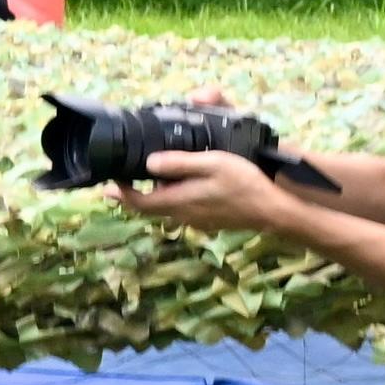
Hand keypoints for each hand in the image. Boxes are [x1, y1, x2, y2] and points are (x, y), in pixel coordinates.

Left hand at [115, 148, 307, 236]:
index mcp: (177, 202)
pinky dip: (174, 197)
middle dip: (132, 194)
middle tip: (120, 180)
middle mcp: (181, 216)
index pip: (137, 202)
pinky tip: (182, 185)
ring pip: (166, 207)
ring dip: (155, 194)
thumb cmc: (243, 184)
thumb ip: (179, 163)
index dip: (120, 192)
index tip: (110, 180)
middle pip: (148, 207)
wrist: (274, 210)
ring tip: (150, 175)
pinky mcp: (208, 221)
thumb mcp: (211, 164)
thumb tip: (148, 163)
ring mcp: (196, 221)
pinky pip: (182, 209)